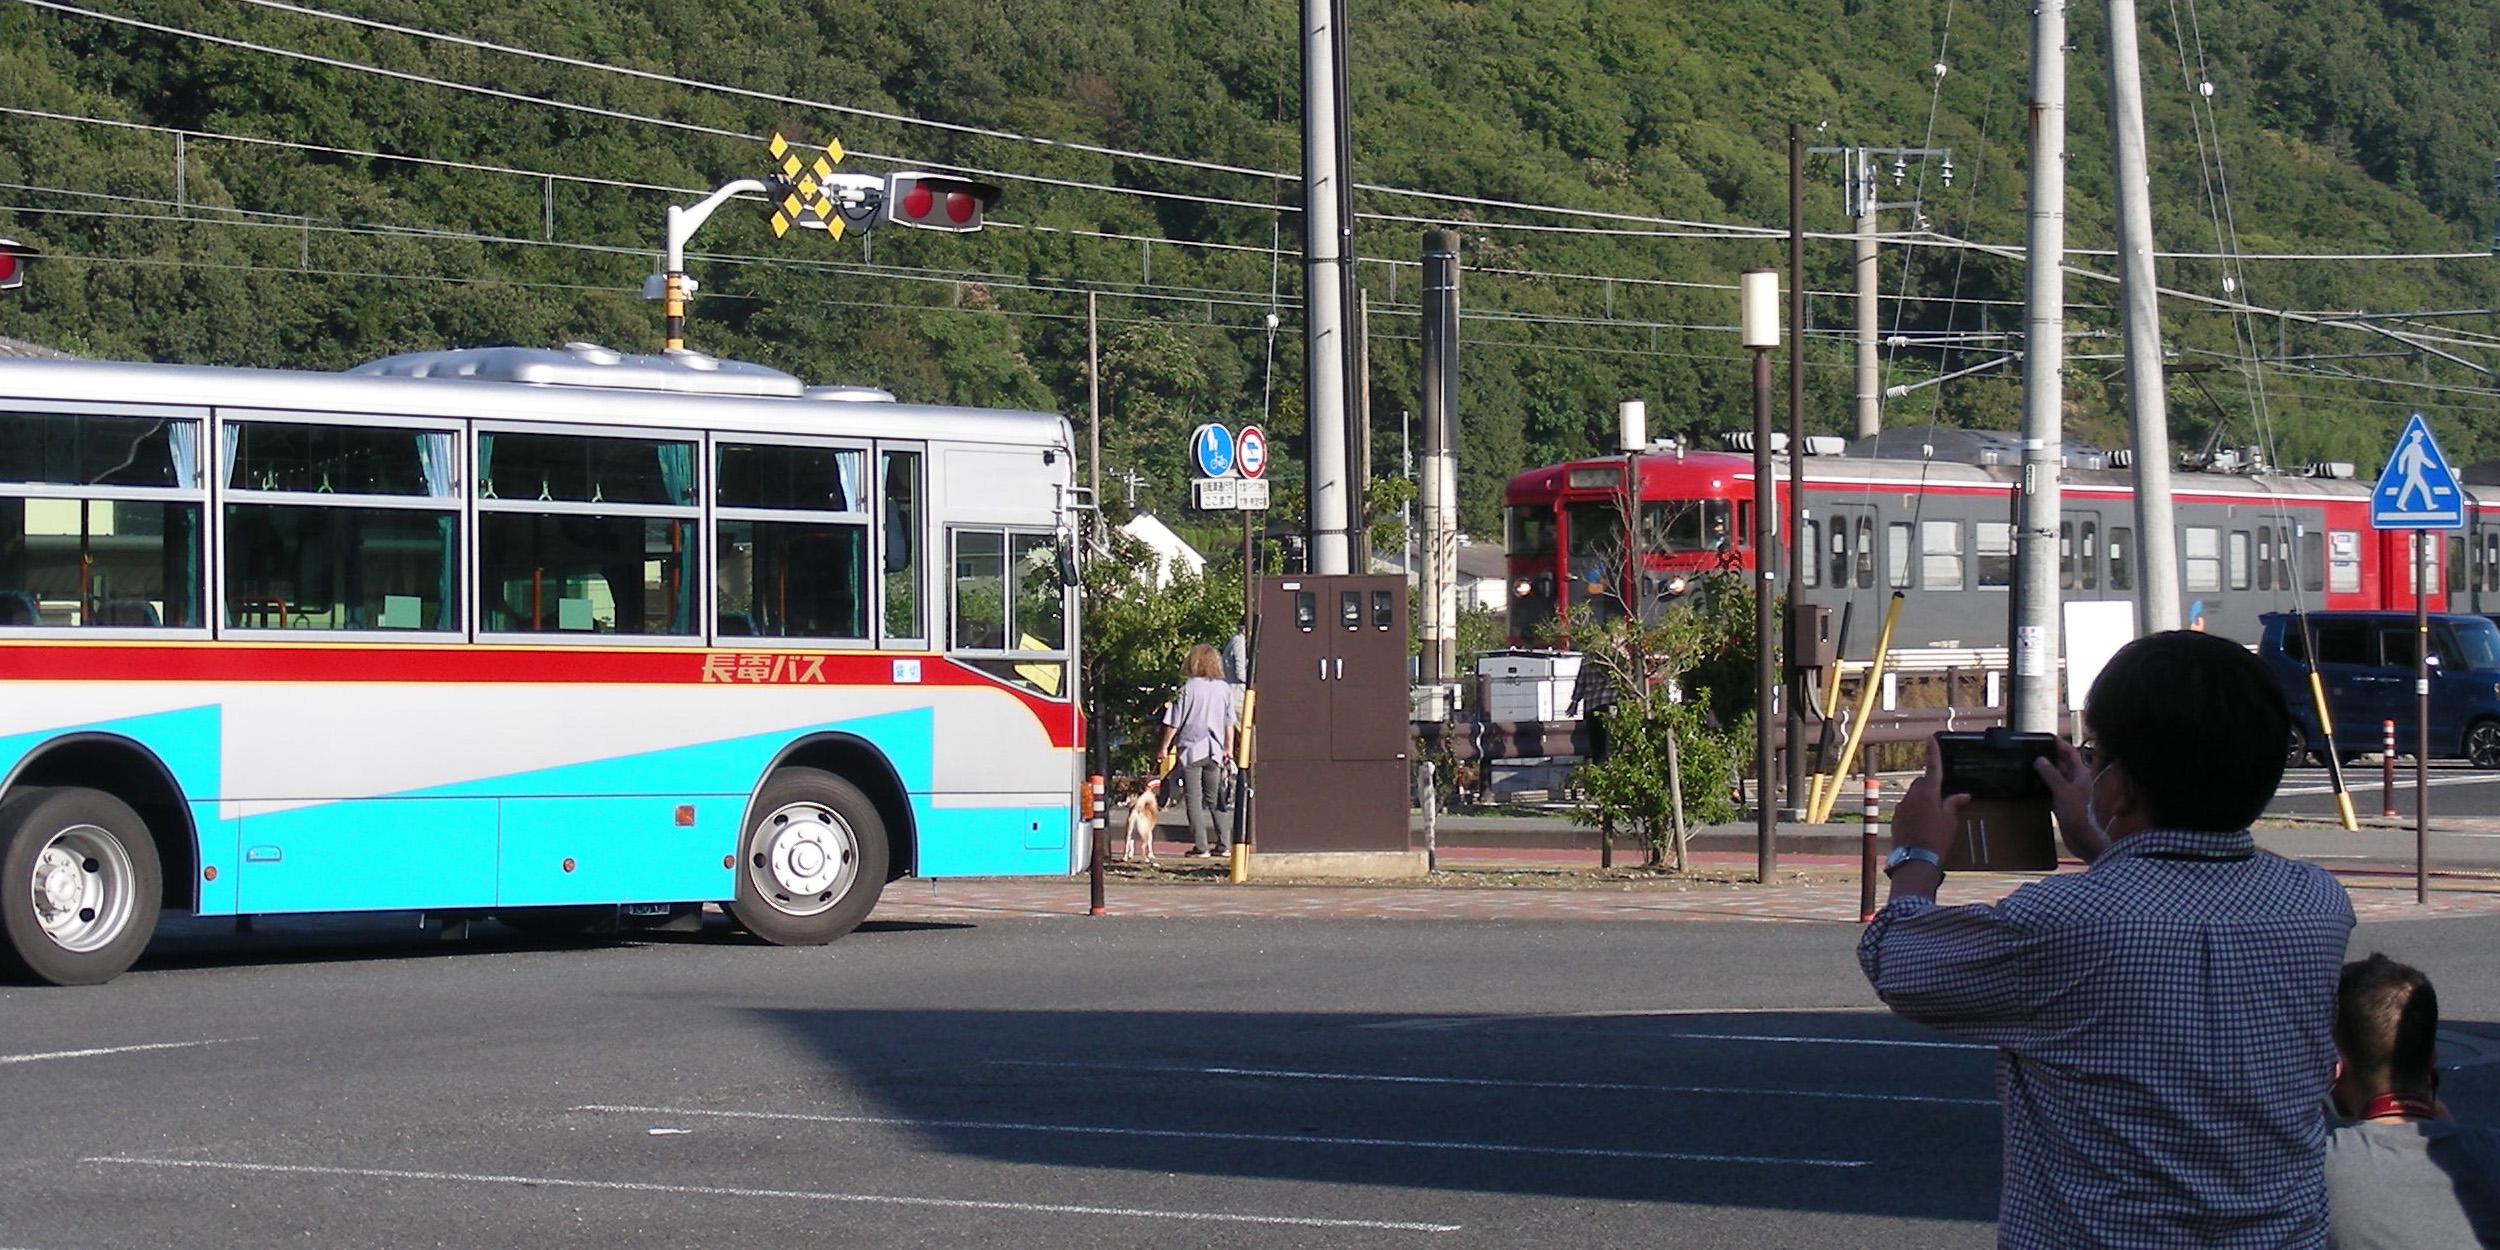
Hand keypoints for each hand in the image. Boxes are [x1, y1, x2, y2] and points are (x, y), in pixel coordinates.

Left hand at [1891, 736, 1970, 857]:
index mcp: (1928, 794)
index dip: (1932, 752)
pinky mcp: (1896, 818)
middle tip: (1942, 801)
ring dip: (1922, 800)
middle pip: (1922, 783)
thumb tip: (1963, 795)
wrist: (1915, 860)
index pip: (1932, 768)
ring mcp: (1901, 807)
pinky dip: (1914, 811)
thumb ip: (1954, 805)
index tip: (1930, 738)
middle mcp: (1912, 796)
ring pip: (1913, 796)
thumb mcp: (1950, 822)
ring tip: (1933, 819)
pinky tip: (1922, 826)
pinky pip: (1906, 808)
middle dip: (1931, 787)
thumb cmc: (1937, 840)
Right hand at [2034, 739, 2105, 861]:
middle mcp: (2077, 781)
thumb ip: (2051, 774)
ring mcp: (2070, 792)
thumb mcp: (2063, 791)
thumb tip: (2040, 760)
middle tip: (2034, 750)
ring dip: (2046, 771)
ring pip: (2057, 776)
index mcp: (2081, 774)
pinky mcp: (2064, 802)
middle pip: (2063, 763)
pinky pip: (2052, 789)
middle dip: (2050, 756)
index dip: (2060, 744)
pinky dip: (2044, 785)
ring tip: (2030, 764)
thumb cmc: (2079, 814)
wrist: (2083, 838)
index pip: (2071, 753)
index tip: (2048, 737)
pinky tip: (2033, 785)